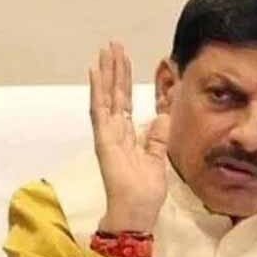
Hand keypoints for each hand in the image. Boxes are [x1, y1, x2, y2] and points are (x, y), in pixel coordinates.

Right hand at [89, 42, 170, 232]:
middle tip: (113, 45)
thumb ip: (157, 137)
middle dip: (114, 70)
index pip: (124, 102)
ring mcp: (107, 135)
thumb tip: (162, 116)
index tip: (125, 59)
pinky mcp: (104, 141)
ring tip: (105, 51)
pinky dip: (97, 91)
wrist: (136, 212)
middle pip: (114, 94)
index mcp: (127, 136)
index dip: (124, 80)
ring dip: (105, 73)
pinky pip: (99, 112)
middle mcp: (114, 132)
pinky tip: (95, 72)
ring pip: (105, 97)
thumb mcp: (157, 158)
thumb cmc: (145, 191)